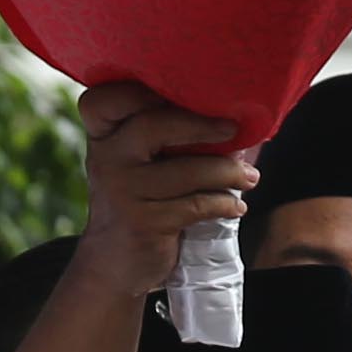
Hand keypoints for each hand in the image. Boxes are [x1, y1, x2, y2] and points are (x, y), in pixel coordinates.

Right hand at [73, 81, 260, 284]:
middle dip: (201, 124)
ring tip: (249, 177)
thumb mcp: (134, 161)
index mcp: (102, 136)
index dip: (141, 88)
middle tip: (234, 129)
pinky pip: (194, 206)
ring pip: (185, 170)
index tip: (184, 90)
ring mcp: (123, 192)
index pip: (106, 99)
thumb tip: (230, 107)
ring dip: (226, 172)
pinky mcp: (144, 223)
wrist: (113, 263)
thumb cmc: (137, 200)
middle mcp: (106, 159)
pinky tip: (236, 205)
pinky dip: (222, 203)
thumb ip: (161, 132)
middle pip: (153, 125)